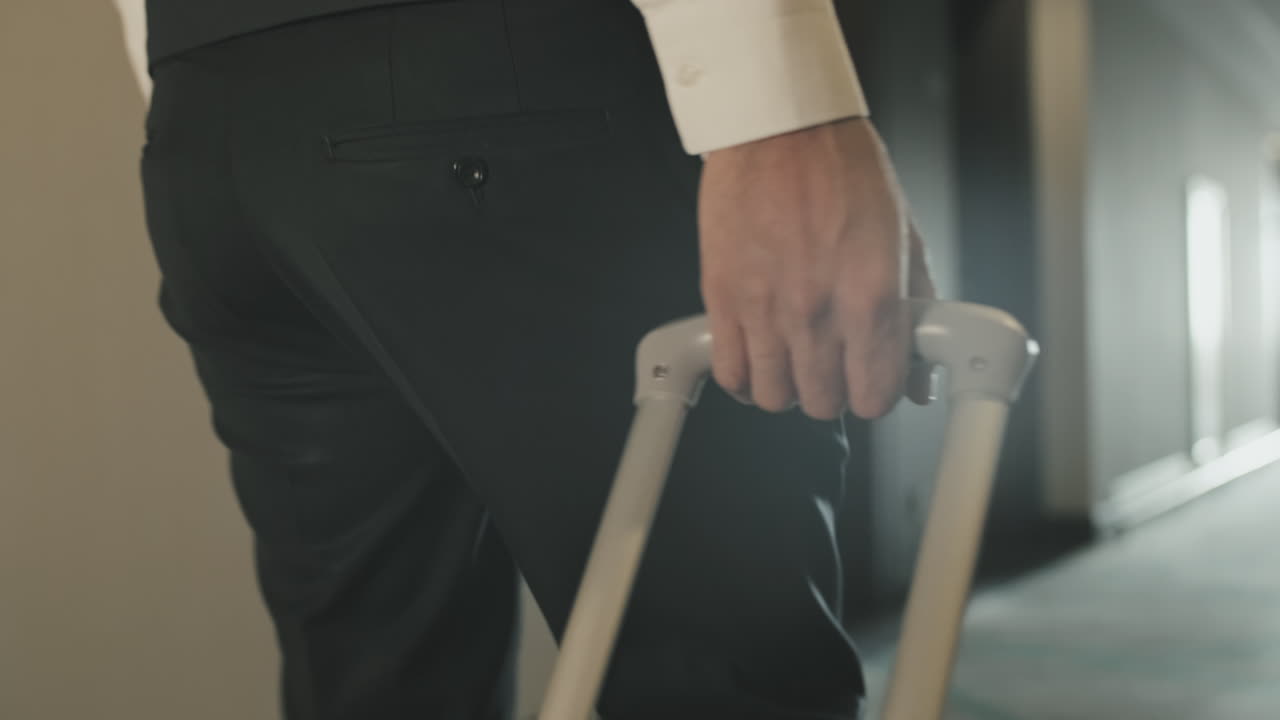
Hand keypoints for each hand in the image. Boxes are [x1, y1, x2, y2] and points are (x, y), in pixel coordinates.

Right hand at [698, 117, 937, 419]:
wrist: (778, 127)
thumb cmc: (841, 167)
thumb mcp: (901, 234)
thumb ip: (916, 306)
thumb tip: (920, 368)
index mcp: (871, 295)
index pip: (875, 394)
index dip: (875, 395)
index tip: (871, 383)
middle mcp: (818, 311)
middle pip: (823, 404)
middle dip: (831, 392)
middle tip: (832, 366)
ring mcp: (766, 308)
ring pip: (773, 397)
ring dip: (786, 387)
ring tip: (792, 360)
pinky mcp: (724, 298)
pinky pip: (730, 372)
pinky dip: (742, 377)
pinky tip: (755, 358)